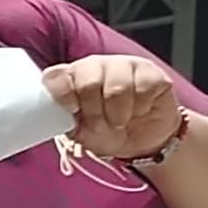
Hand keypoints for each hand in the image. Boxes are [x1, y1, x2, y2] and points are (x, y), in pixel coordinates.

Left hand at [41, 53, 183, 162]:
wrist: (141, 142)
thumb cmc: (107, 132)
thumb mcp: (81, 133)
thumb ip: (67, 122)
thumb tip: (55, 117)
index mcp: (72, 77)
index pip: (55, 75)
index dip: (61, 93)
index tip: (71, 109)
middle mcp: (97, 65)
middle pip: (88, 81)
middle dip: (94, 111)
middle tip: (100, 124)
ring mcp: (125, 65)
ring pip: (117, 87)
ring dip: (118, 113)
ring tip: (120, 121)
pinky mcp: (152, 72)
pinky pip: (144, 88)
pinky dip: (140, 108)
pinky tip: (139, 110)